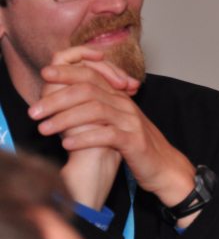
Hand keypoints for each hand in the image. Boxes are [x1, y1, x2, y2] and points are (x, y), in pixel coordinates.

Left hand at [29, 48, 197, 225]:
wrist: (165, 166)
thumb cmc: (135, 145)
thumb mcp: (117, 121)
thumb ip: (98, 107)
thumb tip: (65, 100)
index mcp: (120, 97)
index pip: (92, 74)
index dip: (67, 71)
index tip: (44, 74)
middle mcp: (125, 105)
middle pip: (88, 90)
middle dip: (57, 98)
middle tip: (34, 111)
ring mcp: (131, 122)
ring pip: (95, 110)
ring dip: (65, 119)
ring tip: (43, 129)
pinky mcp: (134, 142)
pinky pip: (107, 135)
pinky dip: (84, 138)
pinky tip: (67, 144)